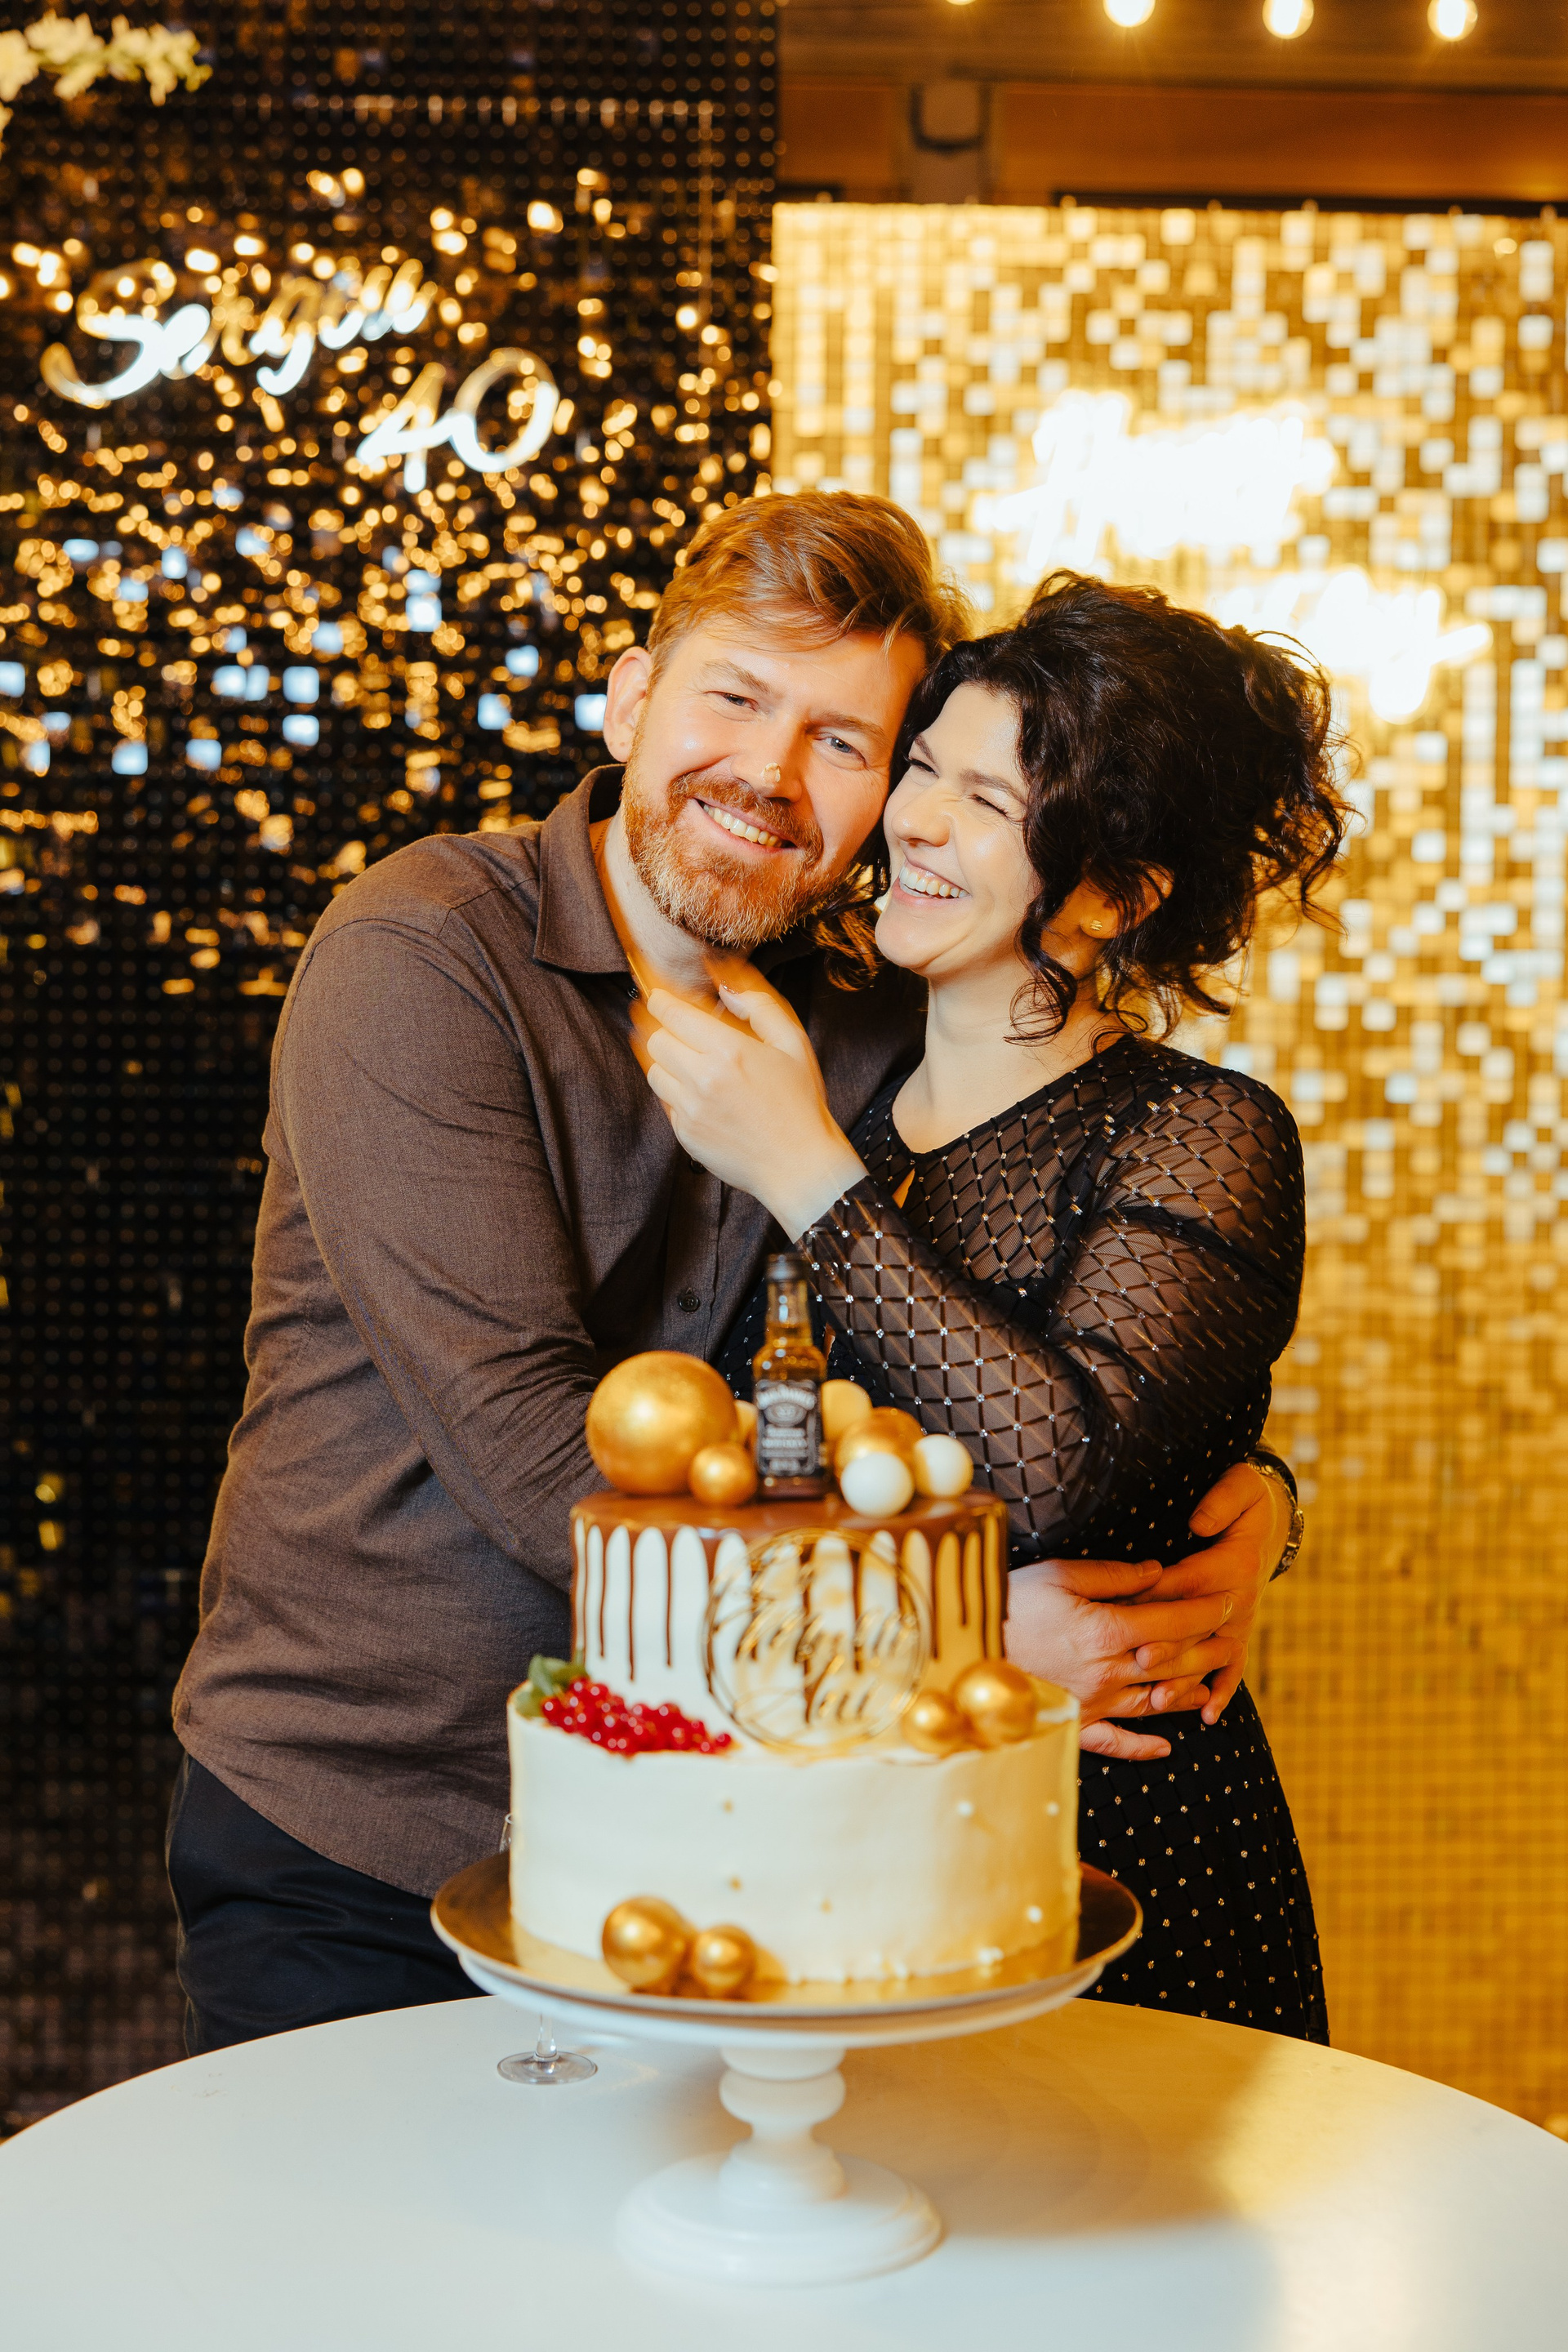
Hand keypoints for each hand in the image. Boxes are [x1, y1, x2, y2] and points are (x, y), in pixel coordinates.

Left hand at [642, 969, 866, 1234]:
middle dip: (665, 1029)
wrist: (799, 1165)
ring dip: (666, 1060)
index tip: (660, 996)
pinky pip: (665, 1101)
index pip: (673, 1013)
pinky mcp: (685, 1134)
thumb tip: (726, 986)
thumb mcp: (793, 1043)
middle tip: (681, 1029)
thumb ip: (759, 1006)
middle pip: (656, 1038)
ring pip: (653, 1070)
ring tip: (690, 1060)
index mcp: (729, 1051)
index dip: (661, 1000)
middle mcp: (702, 1079)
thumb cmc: (801, 1103)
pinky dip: (674, 1091)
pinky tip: (700, 1092)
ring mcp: (690, 1109)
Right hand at [1004, 1557, 1242, 1763]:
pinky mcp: (1074, 1723)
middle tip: (1233, 1639)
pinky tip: (1166, 1747)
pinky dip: (1143, 1747)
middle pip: (1176, 1663)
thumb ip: (1114, 1575)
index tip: (1232, 1599)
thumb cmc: (1011, 1603)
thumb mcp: (1060, 1574)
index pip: (1176, 1622)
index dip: (1209, 1610)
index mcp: (1108, 1632)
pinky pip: (1116, 1743)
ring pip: (1156, 1702)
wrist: (963, 1650)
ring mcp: (1094, 1704)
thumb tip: (1158, 1573)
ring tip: (1211, 1683)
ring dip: (1189, 1693)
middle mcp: (1109, 1673)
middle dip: (1210, 1649)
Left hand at [1149, 1461, 1291, 1724]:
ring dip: (1187, 1678)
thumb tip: (1199, 1523)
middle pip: (1195, 1626)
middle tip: (1139, 1662)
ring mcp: (1241, 1619)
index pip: (1188, 1582)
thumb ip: (1221, 1501)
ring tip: (1161, 1701)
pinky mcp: (1240, 1631)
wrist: (1274, 1520)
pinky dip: (1222, 1691)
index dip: (1158, 1596)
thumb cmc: (1249, 1499)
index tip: (1129, 1609)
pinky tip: (1205, 1716)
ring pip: (1211, 1655)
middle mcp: (1239, 1597)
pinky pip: (1233, 1666)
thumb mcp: (1242, 1485)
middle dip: (1167, 1645)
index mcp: (1232, 1563)